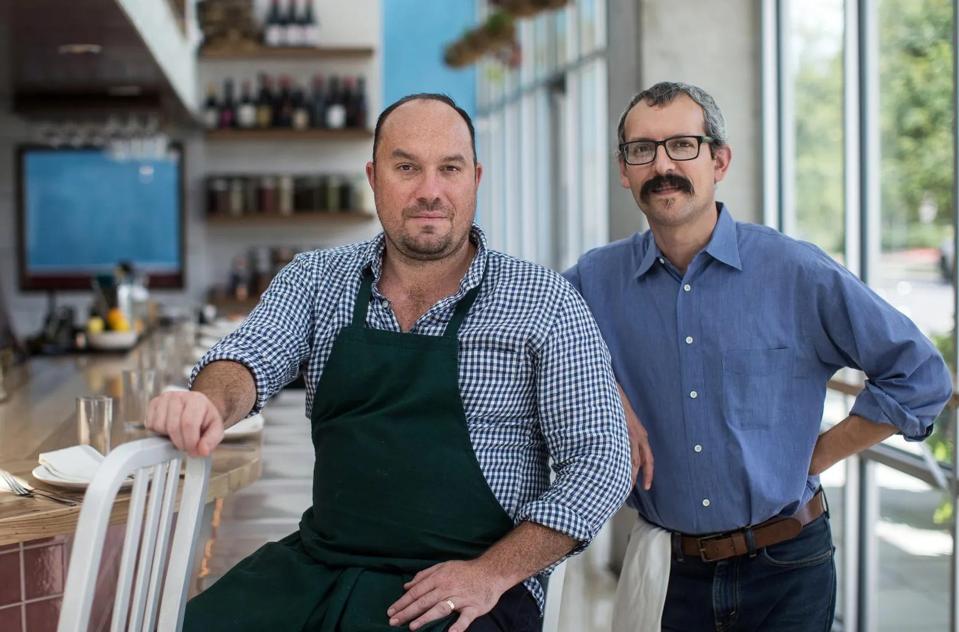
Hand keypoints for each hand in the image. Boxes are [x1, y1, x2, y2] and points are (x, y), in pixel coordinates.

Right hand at [145, 390, 224, 456]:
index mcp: (197, 400)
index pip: (188, 423)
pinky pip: (150, 424)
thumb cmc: (205, 418)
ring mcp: (164, 398)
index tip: (193, 449)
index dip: (189, 441)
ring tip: (179, 433)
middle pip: (173, 426)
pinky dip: (158, 431)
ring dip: (168, 436)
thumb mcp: (215, 429)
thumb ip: (211, 441)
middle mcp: (179, 396)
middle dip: (179, 442)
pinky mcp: (154, 403)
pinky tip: (169, 428)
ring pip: (159, 426)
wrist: (197, 408)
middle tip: (186, 445)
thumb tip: (202, 451)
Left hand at [387, 559, 508, 630]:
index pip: (417, 591)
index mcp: (439, 577)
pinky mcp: (474, 608)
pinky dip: (458, 626)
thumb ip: (424, 576)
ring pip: (441, 609)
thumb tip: (406, 586)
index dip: (403, 602)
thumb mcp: (443, 567)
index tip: (390, 611)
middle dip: (407, 612)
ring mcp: (461, 598)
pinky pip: (465, 619)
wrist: (491, 571)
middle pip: (424, 601)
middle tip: (393, 622)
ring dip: (426, 617)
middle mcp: (448, 588)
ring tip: (412, 627)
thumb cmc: (464, 571)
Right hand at [618, 384, 653, 489]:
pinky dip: (620, 460)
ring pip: (633, 458)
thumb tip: (616, 446)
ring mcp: (630, 432)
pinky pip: (622, 449)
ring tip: (623, 485)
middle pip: (642, 461)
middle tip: (632, 490)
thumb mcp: (623, 421)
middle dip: (638, 477)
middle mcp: (638, 435)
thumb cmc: (613, 404)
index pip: (648, 458)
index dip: (648, 473)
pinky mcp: (621, 429)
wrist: (610, 388)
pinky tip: (615, 468)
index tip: (646, 486)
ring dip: (629, 473)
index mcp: (640, 434)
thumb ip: (623, 434)